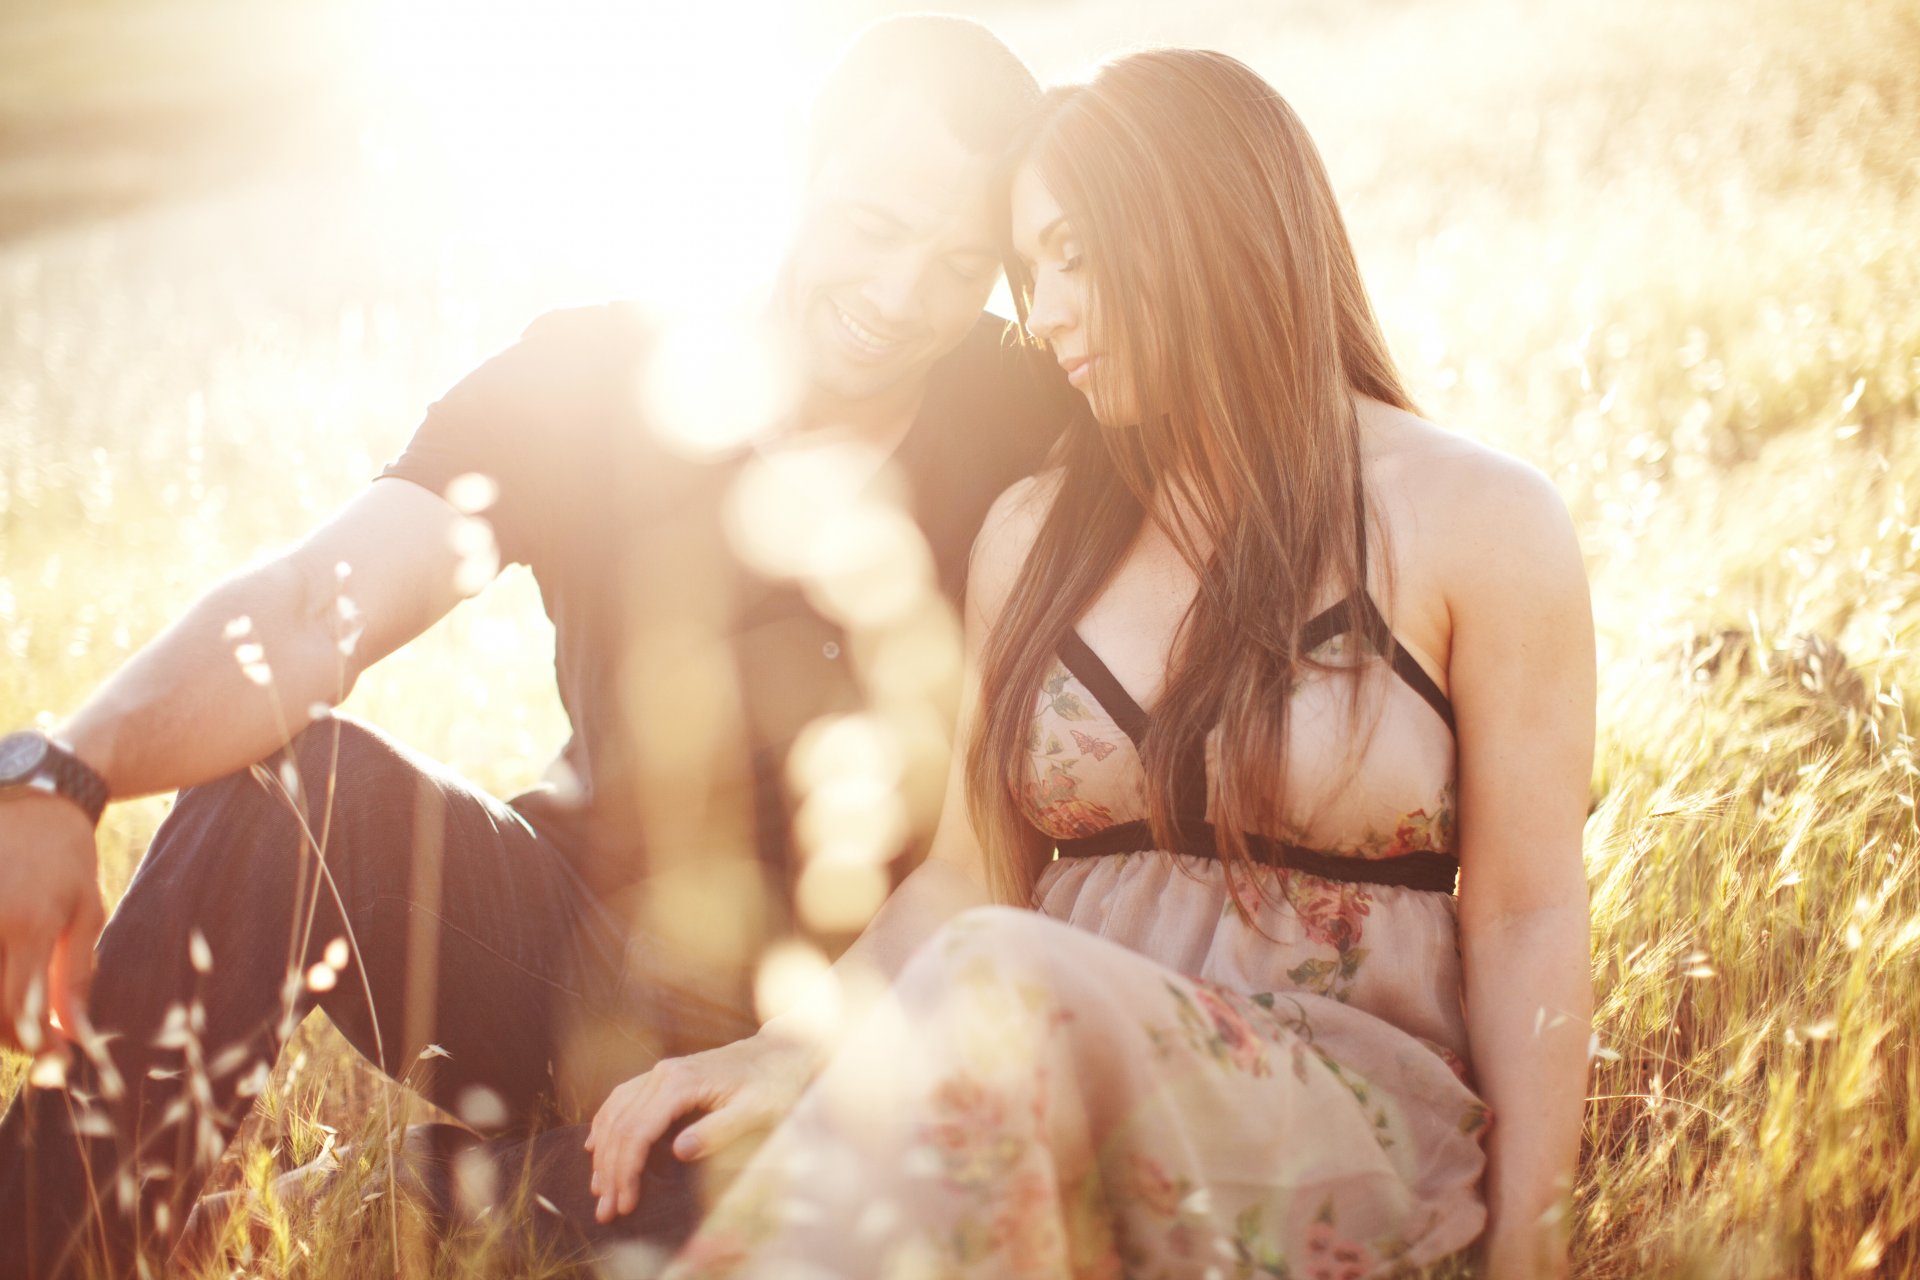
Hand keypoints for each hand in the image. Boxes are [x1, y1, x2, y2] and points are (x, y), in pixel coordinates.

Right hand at [0, 792, 105, 1057]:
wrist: (29, 793)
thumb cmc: (64, 855)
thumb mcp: (83, 911)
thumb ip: (76, 974)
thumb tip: (76, 1033)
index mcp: (28, 925)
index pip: (20, 1010)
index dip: (34, 1043)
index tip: (50, 1054)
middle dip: (6, 1034)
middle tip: (31, 1037)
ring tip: (16, 1010)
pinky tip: (1, 984)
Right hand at [584, 1030, 816, 1222]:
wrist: (782, 1051)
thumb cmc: (773, 1083)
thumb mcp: (757, 1110)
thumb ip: (719, 1130)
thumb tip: (679, 1151)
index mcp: (681, 1082)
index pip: (638, 1131)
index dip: (627, 1171)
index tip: (625, 1202)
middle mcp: (663, 1073)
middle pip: (621, 1125)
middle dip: (610, 1170)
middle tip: (606, 1210)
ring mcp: (662, 1072)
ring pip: (616, 1112)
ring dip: (603, 1152)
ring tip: (598, 1188)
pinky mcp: (665, 1076)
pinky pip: (623, 1099)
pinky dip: (606, 1124)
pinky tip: (596, 1145)